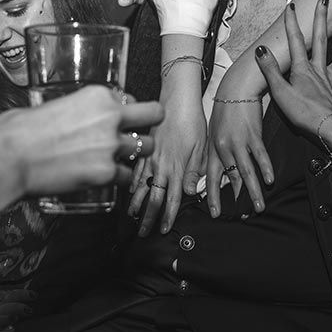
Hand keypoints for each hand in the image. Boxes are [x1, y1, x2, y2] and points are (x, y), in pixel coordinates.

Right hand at [0, 86, 160, 210]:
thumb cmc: (16, 132)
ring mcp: (111, 146)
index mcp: (97, 95)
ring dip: (136, 155)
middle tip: (137, 137)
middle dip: (147, 126)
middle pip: (153, 116)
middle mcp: (110, 116)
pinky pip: (128, 177)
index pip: (129, 100)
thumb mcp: (47, 107)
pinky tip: (109, 181)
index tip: (117, 122)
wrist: (6, 159)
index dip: (124, 112)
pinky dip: (121, 180)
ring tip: (121, 161)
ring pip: (146, 148)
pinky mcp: (106, 173)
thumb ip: (68, 110)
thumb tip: (60, 116)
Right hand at [129, 89, 206, 235]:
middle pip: (153, 198)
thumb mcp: (201, 147)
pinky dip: (131, 183)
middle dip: (148, 218)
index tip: (164, 230)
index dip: (168, 217)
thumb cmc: (192, 121)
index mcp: (177, 168)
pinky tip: (130, 190)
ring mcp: (149, 158)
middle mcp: (160, 166)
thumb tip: (191, 192)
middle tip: (144, 232)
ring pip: (140, 186)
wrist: (176, 99)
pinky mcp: (143, 148)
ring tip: (132, 216)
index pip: (172, 199)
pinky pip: (135, 170)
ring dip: (136, 204)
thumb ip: (195, 171)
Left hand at [204, 88, 271, 217]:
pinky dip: (265, 168)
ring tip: (259, 206)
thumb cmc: (226, 109)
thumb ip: (216, 152)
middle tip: (241, 216)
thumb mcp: (215, 131)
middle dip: (236, 199)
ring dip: (253, 191)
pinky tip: (270, 180)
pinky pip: (260, 155)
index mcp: (213, 148)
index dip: (212, 196)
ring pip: (245, 171)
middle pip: (230, 178)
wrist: (236, 87)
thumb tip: (220, 170)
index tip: (214, 213)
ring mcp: (238, 141)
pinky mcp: (252, 134)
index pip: (211, 177)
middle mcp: (224, 148)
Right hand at [257, 0, 331, 136]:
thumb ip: (270, 70)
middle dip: (321, 18)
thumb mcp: (280, 92)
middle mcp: (319, 69)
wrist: (329, 129)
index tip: (291, 6)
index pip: (295, 41)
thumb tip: (261, 49)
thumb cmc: (303, 113)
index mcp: (302, 69)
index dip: (291, 23)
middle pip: (321, 39)